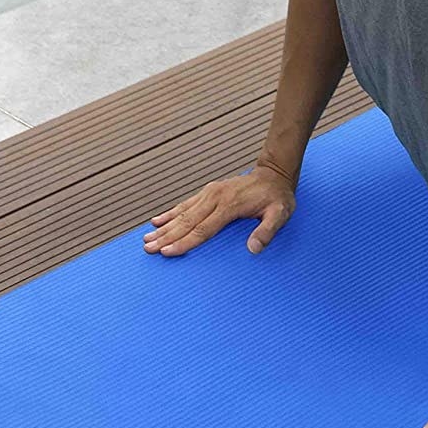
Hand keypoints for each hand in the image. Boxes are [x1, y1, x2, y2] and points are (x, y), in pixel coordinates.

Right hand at [143, 164, 295, 256]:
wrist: (274, 175)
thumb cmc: (277, 198)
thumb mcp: (280, 214)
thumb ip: (267, 231)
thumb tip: (253, 249)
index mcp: (229, 205)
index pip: (203, 229)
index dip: (184, 242)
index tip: (167, 252)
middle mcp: (215, 197)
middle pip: (187, 221)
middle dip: (166, 236)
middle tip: (147, 248)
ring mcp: (210, 193)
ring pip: (182, 212)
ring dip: (164, 226)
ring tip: (146, 238)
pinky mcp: (209, 191)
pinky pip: (186, 204)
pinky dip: (170, 213)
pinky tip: (157, 220)